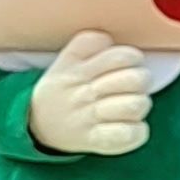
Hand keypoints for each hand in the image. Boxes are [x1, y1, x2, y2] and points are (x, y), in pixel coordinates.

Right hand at [29, 29, 152, 155]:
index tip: (128, 63)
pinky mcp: (95, 141)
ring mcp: (89, 119)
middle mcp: (84, 94)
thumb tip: (107, 38)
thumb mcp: (66, 60)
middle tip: (132, 86)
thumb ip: (87, 43)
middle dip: (141, 80)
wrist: (37, 125)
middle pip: (134, 79)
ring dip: (140, 103)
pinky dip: (137, 131)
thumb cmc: (63, 88)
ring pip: (135, 105)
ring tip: (130, 104)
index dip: (132, 57)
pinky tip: (131, 126)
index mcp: (79, 71)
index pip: (121, 56)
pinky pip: (128, 135)